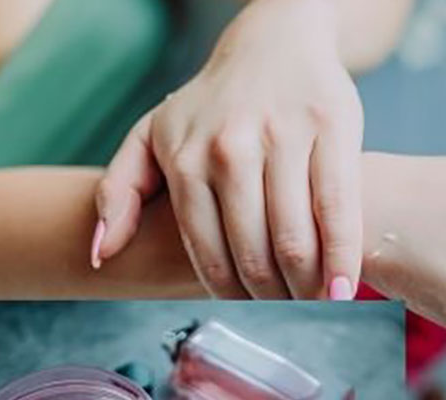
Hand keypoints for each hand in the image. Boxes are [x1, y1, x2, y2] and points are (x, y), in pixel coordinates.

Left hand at [92, 0, 363, 299]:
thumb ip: (120, 192)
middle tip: (288, 315)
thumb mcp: (152, 135)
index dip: (232, 296)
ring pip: (295, 239)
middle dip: (273, 298)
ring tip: (315, 305)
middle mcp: (230, 149)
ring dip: (307, 288)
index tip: (251, 314)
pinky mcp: (331, 130)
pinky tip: (344, 287)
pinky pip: (338, 210)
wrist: (275, 39)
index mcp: (185, 158)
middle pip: (254, 254)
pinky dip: (343, 258)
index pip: (208, 254)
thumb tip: (101, 256)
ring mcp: (283, 137)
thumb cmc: (212, 102)